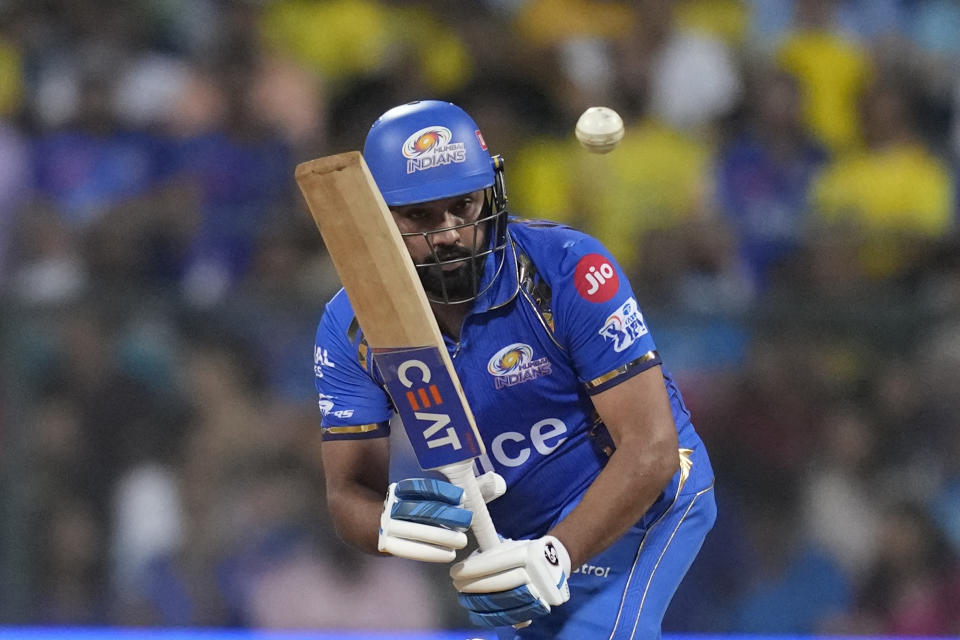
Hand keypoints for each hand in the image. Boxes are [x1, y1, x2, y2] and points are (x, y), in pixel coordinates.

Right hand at [378, 473, 505, 562]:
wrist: (353, 511)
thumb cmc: (392, 494)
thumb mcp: (408, 483)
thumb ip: (436, 485)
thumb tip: (485, 481)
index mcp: (391, 487)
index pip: (417, 488)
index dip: (440, 492)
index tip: (460, 497)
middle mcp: (382, 506)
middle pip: (417, 511)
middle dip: (443, 516)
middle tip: (466, 519)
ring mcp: (379, 527)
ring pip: (413, 532)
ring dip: (440, 536)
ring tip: (460, 539)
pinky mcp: (380, 545)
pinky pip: (406, 550)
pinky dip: (429, 552)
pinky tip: (446, 553)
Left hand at [450, 535, 570, 626]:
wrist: (558, 561)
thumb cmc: (527, 551)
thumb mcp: (512, 546)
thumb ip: (491, 555)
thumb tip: (467, 568)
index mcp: (528, 553)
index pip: (494, 564)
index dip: (472, 570)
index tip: (455, 573)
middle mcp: (536, 573)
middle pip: (498, 584)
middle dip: (473, 587)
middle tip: (457, 587)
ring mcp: (541, 591)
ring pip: (504, 603)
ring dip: (480, 604)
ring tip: (465, 600)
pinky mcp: (541, 606)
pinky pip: (514, 616)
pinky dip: (493, 616)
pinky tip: (478, 614)